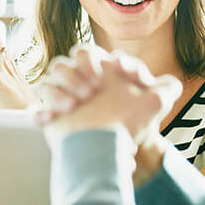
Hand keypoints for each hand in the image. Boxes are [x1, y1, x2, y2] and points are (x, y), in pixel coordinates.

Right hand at [33, 44, 181, 147]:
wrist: (117, 152)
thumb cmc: (134, 123)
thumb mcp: (158, 102)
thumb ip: (167, 86)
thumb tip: (161, 79)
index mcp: (95, 73)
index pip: (86, 53)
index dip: (94, 59)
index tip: (113, 69)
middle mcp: (75, 85)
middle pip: (61, 64)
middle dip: (75, 74)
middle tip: (91, 92)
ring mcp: (61, 103)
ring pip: (45, 84)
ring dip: (59, 92)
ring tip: (74, 106)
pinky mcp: (51, 122)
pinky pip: (36, 112)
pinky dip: (41, 114)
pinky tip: (52, 120)